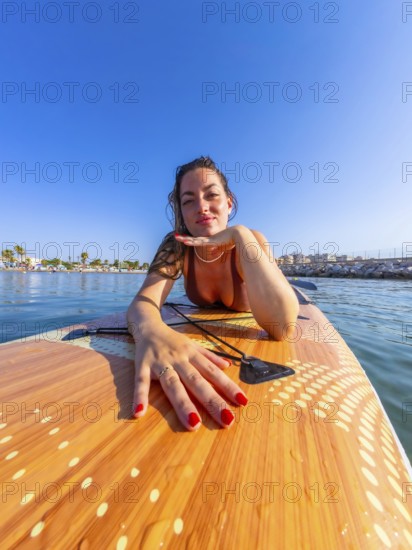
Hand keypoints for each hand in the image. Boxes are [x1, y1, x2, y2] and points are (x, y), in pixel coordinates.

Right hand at [132, 325, 247, 430]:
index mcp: (192, 355)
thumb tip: (228, 366)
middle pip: (197, 381)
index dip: (228, 386)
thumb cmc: (172, 340)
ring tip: (193, 424)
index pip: (213, 373)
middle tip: (227, 420)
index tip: (242, 402)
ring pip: (173, 384)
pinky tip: (139, 413)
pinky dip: (140, 396)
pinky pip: (141, 381)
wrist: (147, 324)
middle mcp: (179, 359)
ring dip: (182, 404)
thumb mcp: (193, 345)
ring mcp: (160, 362)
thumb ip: (209, 356)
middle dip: (212, 401)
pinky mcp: (142, 365)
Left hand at [174, 225, 242, 250]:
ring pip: (194, 240)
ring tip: (177, 237)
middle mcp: (208, 239)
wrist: (238, 234)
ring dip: (185, 239)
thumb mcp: (223, 247)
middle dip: (184, 237)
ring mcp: (209, 240)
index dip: (190, 239)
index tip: (184, 238)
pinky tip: (186, 241)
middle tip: (176, 236)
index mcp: (209, 241)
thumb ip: (217, 250)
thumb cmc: (232, 240)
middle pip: (193, 239)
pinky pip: (199, 242)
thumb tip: (213, 253)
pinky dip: (192, 242)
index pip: (197, 240)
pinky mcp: (211, 242)